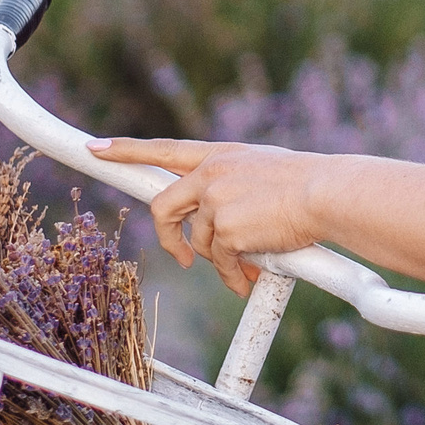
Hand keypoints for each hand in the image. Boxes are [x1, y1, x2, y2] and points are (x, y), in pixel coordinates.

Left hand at [87, 137, 322, 298]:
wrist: (329, 193)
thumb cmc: (312, 185)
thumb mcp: (267, 173)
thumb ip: (238, 190)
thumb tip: (228, 235)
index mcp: (221, 155)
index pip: (164, 149)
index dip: (127, 149)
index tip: (96, 148)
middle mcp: (211, 173)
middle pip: (164, 205)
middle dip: (169, 237)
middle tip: (184, 257)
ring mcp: (215, 200)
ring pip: (201, 242)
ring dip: (223, 261)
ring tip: (250, 266)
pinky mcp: (225, 229)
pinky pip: (223, 262)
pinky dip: (236, 274)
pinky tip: (252, 277)